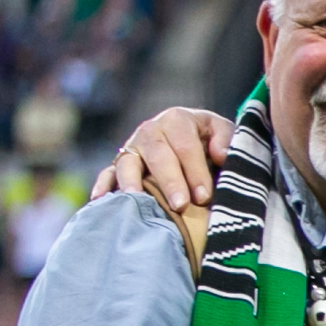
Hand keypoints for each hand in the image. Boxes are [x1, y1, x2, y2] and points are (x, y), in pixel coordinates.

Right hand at [107, 106, 236, 208]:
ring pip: (129, 164)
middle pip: (158, 155)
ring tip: (138, 201)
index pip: (185, 146)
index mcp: (177, 120)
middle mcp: (150, 130)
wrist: (191, 138)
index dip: (195, 171)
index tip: (204, 196)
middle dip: (170, 181)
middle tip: (181, 205)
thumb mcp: (222, 131)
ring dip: (133, 183)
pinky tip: (100, 200)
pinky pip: (108, 173)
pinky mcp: (119, 163)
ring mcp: (132, 147)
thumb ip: (225, 139)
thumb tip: (220, 155)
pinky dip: (103, 185)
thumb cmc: (210, 139)